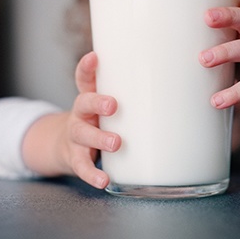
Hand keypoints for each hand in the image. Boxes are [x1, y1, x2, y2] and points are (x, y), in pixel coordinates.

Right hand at [64, 51, 120, 187]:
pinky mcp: (75, 157)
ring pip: (82, 134)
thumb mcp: (105, 105)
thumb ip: (131, 96)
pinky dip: (93, 175)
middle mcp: (80, 114)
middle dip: (97, 102)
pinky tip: (104, 180)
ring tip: (116, 143)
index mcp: (90, 97)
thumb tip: (176, 84)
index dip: (87, 67)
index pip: (85, 78)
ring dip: (99, 138)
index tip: (95, 57)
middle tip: (113, 105)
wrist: (63, 146)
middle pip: (83, 102)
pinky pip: (82, 167)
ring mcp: (76, 136)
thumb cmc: (96, 121)